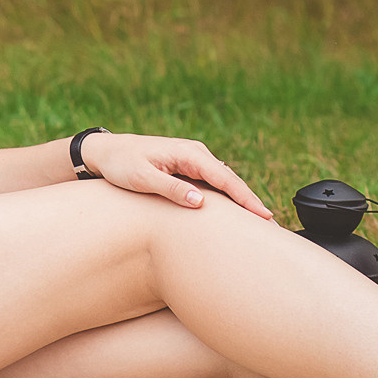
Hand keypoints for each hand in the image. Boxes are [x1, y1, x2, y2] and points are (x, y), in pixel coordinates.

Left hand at [79, 131, 273, 218]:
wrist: (105, 151)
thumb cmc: (120, 164)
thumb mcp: (142, 179)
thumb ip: (171, 188)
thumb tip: (200, 201)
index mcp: (188, 153)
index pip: (226, 179)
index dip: (246, 199)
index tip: (265, 216)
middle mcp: (195, 153)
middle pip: (231, 180)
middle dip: (251, 201)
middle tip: (272, 226)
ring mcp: (193, 159)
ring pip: (224, 181)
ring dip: (241, 199)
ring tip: (260, 222)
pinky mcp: (188, 166)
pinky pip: (214, 182)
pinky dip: (228, 196)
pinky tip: (237, 211)